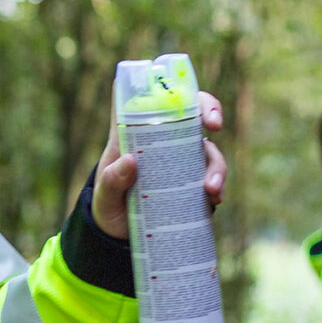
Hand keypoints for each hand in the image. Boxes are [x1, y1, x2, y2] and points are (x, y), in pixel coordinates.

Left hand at [91, 92, 227, 239]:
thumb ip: (111, 180)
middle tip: (214, 125)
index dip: (169, 85)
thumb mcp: (104, 195)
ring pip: (208, 150)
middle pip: (192, 113)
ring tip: (211, 188)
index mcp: (138, 134)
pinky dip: (217, 187)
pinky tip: (214, 200)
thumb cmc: (107, 205)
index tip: (183, 90)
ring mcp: (181, 163)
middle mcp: (164, 142)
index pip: (153, 98)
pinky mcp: (192, 186)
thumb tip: (131, 161)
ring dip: (217, 164)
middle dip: (210, 110)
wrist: (118, 237)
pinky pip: (212, 179)